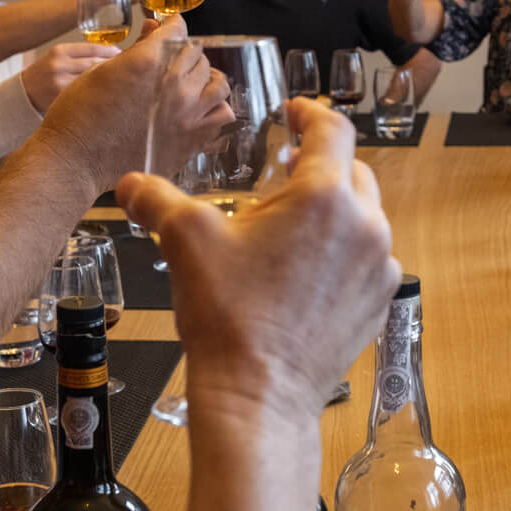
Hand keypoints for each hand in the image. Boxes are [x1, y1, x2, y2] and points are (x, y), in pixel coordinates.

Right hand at [20, 40, 120, 113]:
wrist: (23, 96)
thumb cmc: (47, 75)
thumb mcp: (59, 58)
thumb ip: (81, 55)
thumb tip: (116, 53)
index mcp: (60, 51)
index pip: (94, 48)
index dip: (112, 52)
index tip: (124, 56)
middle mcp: (59, 65)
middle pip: (97, 64)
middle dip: (115, 68)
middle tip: (129, 71)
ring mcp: (59, 83)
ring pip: (93, 81)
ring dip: (110, 82)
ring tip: (122, 84)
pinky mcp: (60, 100)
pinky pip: (85, 96)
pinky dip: (98, 95)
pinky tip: (107, 97)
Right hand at [39, 17, 232, 187]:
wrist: (75, 161)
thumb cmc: (78, 115)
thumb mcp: (100, 70)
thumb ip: (136, 48)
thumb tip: (154, 29)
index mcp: (149, 61)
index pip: (178, 29)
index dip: (171, 27)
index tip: (169, 31)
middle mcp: (175, 86)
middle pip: (198, 55)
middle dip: (185, 54)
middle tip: (173, 61)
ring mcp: (187, 114)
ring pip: (218, 84)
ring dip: (206, 79)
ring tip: (193, 84)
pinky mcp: (192, 139)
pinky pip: (221, 115)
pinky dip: (215, 108)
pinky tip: (200, 109)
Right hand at [117, 100, 400, 421]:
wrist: (259, 397)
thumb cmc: (228, 316)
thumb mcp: (185, 242)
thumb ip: (157, 200)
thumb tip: (131, 183)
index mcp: (323, 198)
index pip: (333, 130)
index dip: (310, 113)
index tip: (294, 113)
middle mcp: (365, 226)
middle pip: (351, 172)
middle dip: (319, 167)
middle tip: (282, 178)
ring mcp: (379, 267)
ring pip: (364, 217)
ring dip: (333, 213)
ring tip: (289, 231)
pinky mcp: (379, 302)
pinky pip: (368, 260)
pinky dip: (343, 254)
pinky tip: (305, 273)